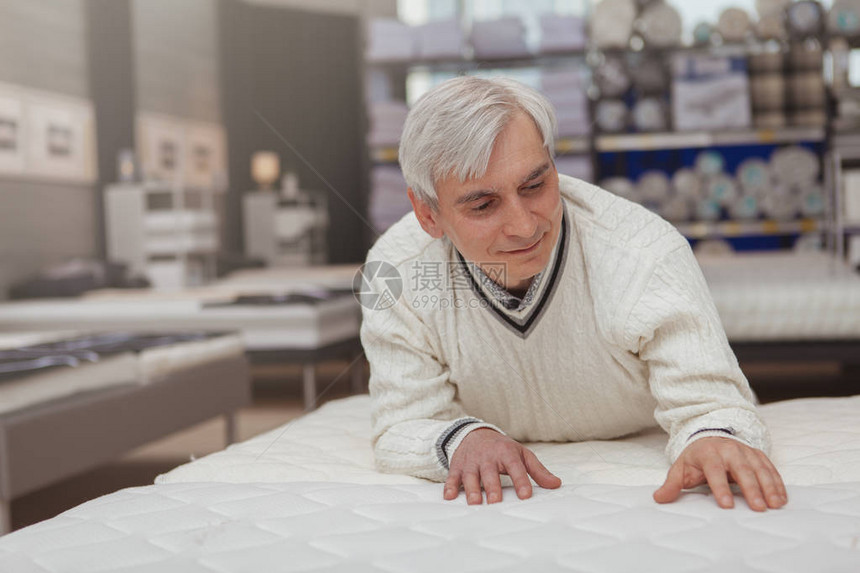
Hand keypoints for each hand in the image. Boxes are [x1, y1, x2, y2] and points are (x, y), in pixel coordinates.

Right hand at [443, 428, 561, 504]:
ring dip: (471, 489)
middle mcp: (488, 457)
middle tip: (495, 501)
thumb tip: (556, 484)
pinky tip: (449, 497)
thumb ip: (538, 471)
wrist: (474, 434)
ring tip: (475, 503)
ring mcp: (471, 462)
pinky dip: (450, 487)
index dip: (521, 481)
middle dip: (492, 486)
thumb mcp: (521, 454)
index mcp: (506, 453)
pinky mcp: (457, 466)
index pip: (515, 467)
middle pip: (490, 473)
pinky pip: (453, 477)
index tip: (526, 495)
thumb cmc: (502, 448)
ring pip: (470, 476)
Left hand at [653, 436, 786, 510]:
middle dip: (751, 488)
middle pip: (742, 469)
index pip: (714, 471)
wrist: (710, 436)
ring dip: (769, 486)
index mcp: (708, 454)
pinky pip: (770, 468)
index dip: (720, 487)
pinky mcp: (757, 455)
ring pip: (759, 469)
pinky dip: (777, 483)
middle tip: (758, 507)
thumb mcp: (681, 468)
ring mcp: (745, 452)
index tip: (726, 505)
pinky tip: (781, 499)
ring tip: (774, 505)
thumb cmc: (696, 457)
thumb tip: (658, 498)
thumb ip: (672, 484)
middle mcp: (729, 451)